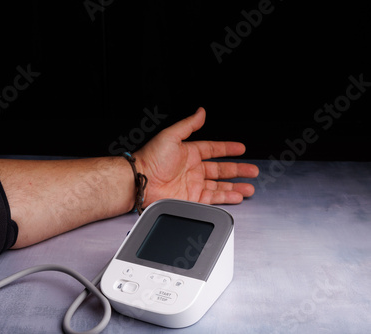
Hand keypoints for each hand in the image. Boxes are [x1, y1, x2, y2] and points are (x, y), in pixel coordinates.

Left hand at [134, 107, 258, 205]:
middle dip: (238, 170)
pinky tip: (237, 196)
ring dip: (235, 186)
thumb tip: (200, 112)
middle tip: (252, 171)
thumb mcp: (171, 136)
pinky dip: (226, 197)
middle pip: (220, 169)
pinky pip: (213, 198)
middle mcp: (192, 169)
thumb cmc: (151, 158)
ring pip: (220, 185)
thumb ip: (188, 125)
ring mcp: (192, 185)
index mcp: (188, 153)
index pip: (213, 150)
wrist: (140, 181)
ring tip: (249, 187)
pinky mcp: (191, 199)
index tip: (240, 148)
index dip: (227, 149)